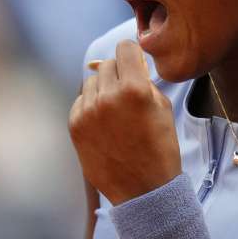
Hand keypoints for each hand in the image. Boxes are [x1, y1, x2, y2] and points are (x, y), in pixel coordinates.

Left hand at [70, 39, 181, 204]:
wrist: (143, 190)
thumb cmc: (160, 148)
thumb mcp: (163, 108)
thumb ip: (144, 80)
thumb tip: (129, 62)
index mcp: (134, 89)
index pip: (125, 48)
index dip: (132, 54)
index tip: (135, 64)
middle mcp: (107, 97)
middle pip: (107, 64)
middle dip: (119, 74)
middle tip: (128, 94)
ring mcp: (87, 112)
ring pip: (91, 82)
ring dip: (103, 90)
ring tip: (116, 112)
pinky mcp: (75, 125)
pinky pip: (81, 101)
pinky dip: (91, 107)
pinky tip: (105, 124)